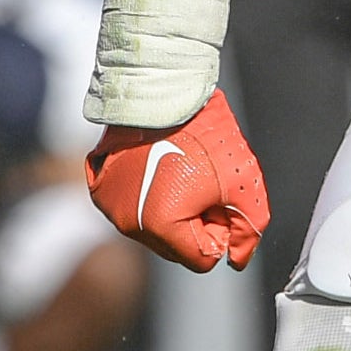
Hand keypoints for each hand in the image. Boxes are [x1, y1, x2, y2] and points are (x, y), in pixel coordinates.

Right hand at [85, 91, 270, 272]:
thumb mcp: (243, 183)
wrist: (165, 90)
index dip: (219, 229)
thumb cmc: (205, 134)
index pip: (201, 258)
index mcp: (161, 226)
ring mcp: (111, 208)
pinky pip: (133, 209)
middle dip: (195, 223)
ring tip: (182, 174)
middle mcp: (128, 224)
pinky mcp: (102, 191)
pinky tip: (161, 169)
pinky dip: (150, 197)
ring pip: (154, 230)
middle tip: (203, 184)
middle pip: (176, 248)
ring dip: (173, 212)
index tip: (219, 199)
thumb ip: (248, 229)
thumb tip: (236, 259)